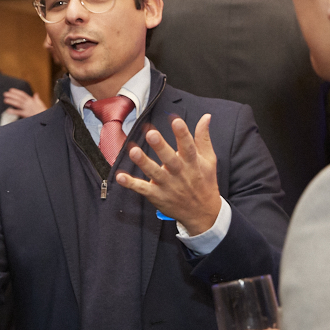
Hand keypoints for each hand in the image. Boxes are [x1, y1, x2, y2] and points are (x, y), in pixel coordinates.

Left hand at [3, 88, 47, 117]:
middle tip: (5, 94)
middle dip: (12, 95)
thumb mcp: (41, 104)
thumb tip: (36, 94)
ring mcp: (28, 109)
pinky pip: (19, 112)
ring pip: (18, 104)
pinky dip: (13, 111)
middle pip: (19, 98)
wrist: (46, 117)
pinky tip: (8, 110)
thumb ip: (37, 99)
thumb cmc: (43, 112)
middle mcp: (29, 103)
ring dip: (11, 101)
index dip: (16, 92)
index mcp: (31, 100)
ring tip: (5, 100)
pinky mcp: (27, 114)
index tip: (10, 90)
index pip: (23, 94)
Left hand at [116, 114, 221, 234]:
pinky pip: (143, 189)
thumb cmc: (205, 182)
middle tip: (151, 134)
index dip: (182, 134)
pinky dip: (131, 184)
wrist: (204, 214)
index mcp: (193, 163)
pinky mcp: (158, 196)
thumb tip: (206, 116)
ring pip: (155, 173)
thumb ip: (203, 137)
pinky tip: (120, 176)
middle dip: (160, 146)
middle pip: (170, 159)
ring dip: (143, 162)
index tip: (176, 120)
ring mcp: (168, 186)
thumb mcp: (208, 159)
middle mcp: (180, 173)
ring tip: (133, 151)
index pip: (188, 146)